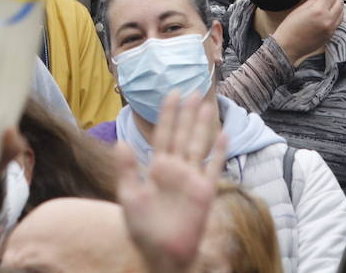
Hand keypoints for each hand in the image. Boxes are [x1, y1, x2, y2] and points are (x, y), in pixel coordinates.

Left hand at [115, 94, 227, 272]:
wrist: (162, 255)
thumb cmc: (142, 230)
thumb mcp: (129, 197)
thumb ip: (127, 170)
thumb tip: (121, 142)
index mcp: (157, 168)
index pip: (163, 135)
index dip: (168, 114)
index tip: (171, 93)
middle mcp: (176, 169)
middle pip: (183, 134)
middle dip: (187, 113)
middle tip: (194, 90)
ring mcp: (191, 179)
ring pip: (198, 145)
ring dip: (203, 125)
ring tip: (208, 105)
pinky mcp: (204, 192)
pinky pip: (213, 167)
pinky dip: (219, 151)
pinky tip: (224, 134)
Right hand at [271, 0, 343, 64]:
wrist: (288, 47)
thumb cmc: (289, 27)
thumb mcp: (301, 8)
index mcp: (318, 11)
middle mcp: (328, 20)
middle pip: (339, 1)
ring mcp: (331, 29)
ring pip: (342, 11)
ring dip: (340, 2)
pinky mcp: (331, 35)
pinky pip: (339, 20)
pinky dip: (339, 12)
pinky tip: (334, 9)